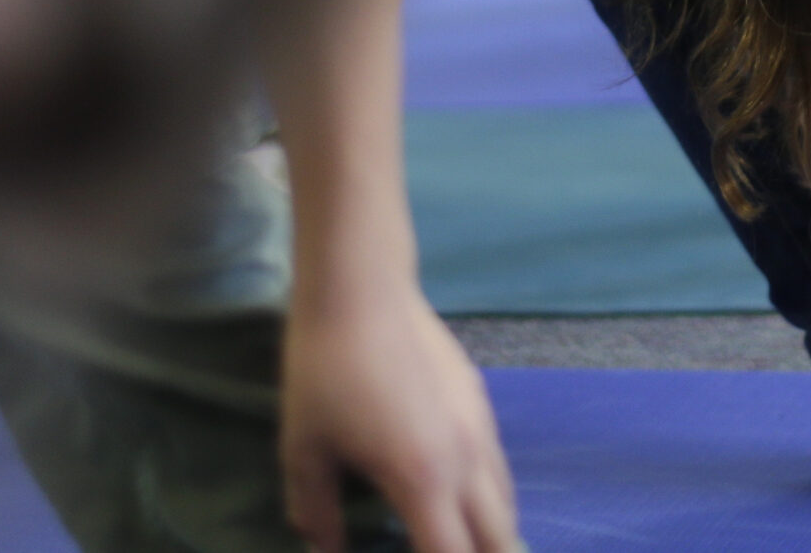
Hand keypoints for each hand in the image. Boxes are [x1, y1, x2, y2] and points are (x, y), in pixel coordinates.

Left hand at [281, 280, 515, 552]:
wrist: (360, 285)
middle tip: (442, 551)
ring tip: (459, 540)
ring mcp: (481, 425)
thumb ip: (317, 510)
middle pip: (499, 540)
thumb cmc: (324, 367)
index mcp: (423, 480)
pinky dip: (488, 496)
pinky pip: (498, 466)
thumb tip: (325, 550)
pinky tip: (457, 492)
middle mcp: (466, 460)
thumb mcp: (303, 446)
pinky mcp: (480, 397)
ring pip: (506, 503)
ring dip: (489, 532)